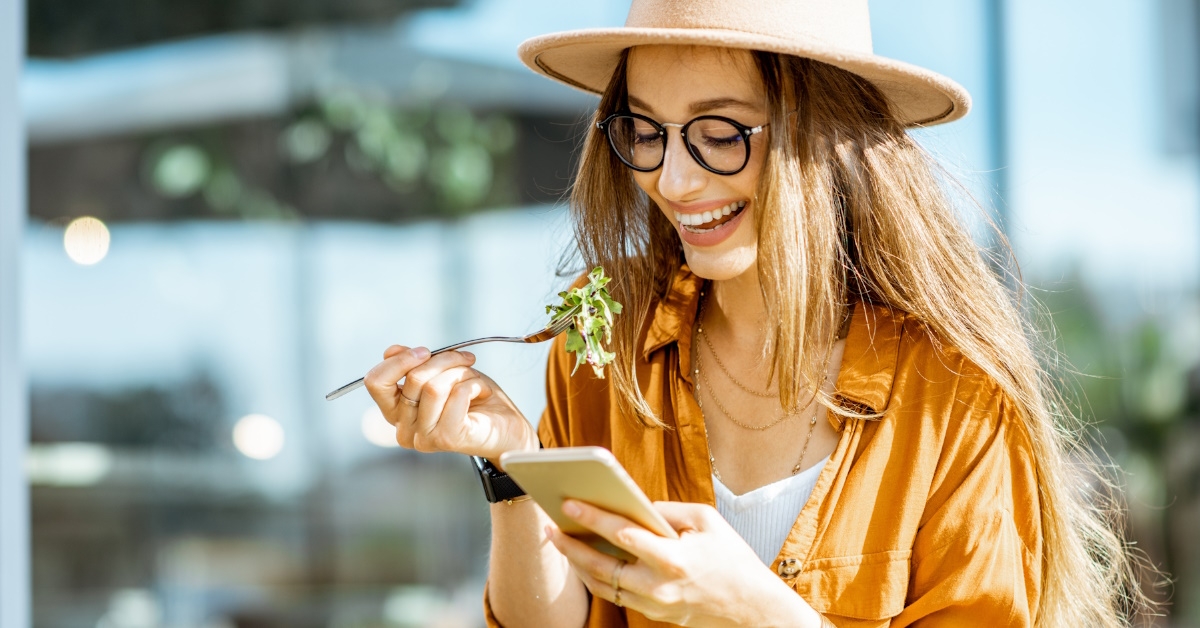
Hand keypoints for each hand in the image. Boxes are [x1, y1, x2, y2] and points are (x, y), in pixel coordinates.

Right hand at [363, 345, 537, 461]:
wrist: (508, 429)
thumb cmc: (476, 402)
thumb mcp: (443, 374)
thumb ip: (415, 365)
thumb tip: (391, 351)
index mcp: (397, 413)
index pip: (376, 382)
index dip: (399, 360)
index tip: (426, 351)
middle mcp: (404, 429)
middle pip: (412, 378)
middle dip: (443, 360)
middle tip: (465, 359)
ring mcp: (424, 437)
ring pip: (434, 385)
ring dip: (461, 372)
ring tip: (475, 380)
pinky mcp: (446, 438)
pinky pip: (456, 395)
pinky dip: (473, 384)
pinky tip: (481, 393)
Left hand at [546, 499, 818, 626]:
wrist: (751, 608)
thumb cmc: (732, 557)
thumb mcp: (705, 521)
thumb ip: (666, 510)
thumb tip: (633, 504)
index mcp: (673, 558)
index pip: (622, 534)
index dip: (592, 517)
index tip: (568, 502)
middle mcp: (658, 586)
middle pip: (601, 566)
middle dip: (571, 545)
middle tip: (549, 525)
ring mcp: (653, 605)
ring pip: (603, 585)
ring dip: (577, 563)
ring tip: (559, 540)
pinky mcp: (653, 614)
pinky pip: (615, 595)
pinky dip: (596, 577)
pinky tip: (584, 560)